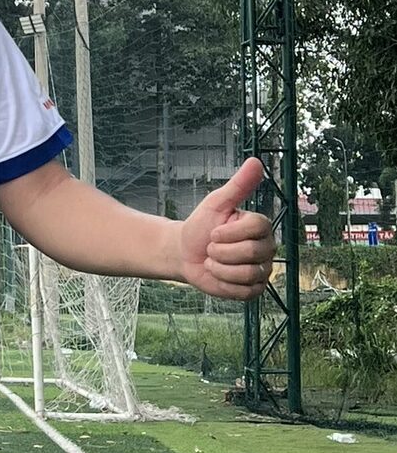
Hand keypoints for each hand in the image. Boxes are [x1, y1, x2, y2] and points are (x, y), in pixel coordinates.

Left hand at [179, 158, 275, 300]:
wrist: (185, 252)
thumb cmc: (201, 225)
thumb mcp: (216, 203)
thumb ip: (238, 185)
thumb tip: (255, 161)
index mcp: (260, 226)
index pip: (255, 228)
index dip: (228, 232)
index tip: (214, 231)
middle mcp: (267, 248)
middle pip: (250, 253)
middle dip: (220, 251)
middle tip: (211, 247)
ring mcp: (262, 270)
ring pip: (247, 273)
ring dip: (219, 267)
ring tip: (213, 260)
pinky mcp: (254, 290)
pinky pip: (243, 291)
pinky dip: (223, 283)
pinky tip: (217, 274)